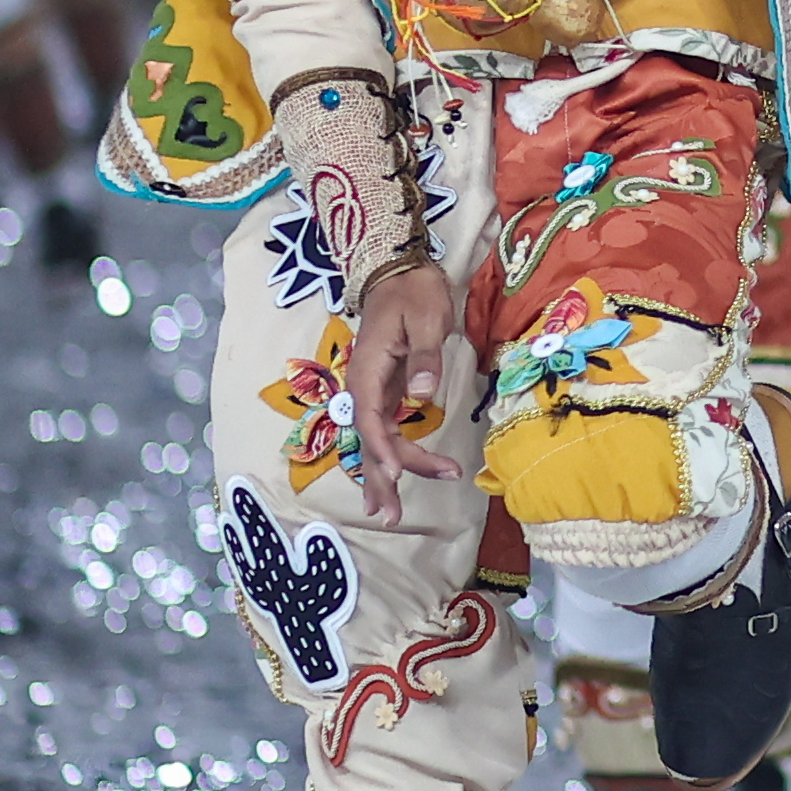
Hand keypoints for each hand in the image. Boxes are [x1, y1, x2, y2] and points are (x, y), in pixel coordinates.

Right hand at [345, 260, 463, 527]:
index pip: (370, 417)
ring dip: (384, 475)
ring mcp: (374, 391)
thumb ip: (425, 356)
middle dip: (382, 477)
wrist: (401, 274)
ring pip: (374, 440)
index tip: (397, 473)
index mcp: (369, 369)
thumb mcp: (427, 318)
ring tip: (393, 514)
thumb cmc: (415, 293)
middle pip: (370, 439)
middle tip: (395, 516)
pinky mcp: (386, 392)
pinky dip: (389, 457)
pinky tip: (394, 481)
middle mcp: (364, 386)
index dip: (382, 447)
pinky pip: (384, 431)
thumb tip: (424, 395)